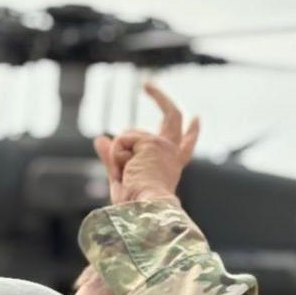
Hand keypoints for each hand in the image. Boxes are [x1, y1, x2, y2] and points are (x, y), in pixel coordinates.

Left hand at [92, 81, 199, 203]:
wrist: (144, 211)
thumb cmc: (135, 205)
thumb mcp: (121, 179)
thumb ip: (113, 158)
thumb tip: (100, 138)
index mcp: (171, 167)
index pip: (185, 146)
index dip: (191, 131)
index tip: (196, 118)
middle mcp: (171, 153)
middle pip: (171, 117)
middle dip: (159, 97)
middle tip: (146, 83)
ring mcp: (163, 145)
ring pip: (129, 135)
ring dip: (118, 155)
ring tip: (125, 176)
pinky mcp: (151, 142)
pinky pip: (122, 140)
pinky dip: (117, 155)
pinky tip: (126, 169)